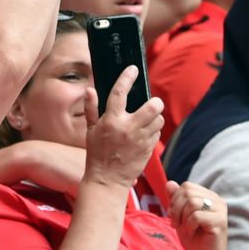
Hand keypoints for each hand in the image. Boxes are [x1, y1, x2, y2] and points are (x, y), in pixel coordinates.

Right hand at [83, 70, 162, 188]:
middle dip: (155, 102)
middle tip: (151, 103)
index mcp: (111, 120)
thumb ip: (91, 109)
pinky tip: (144, 133)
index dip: (127, 77)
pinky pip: (157, 133)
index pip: (120, 92)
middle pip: (153, 106)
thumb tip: (90, 90)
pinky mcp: (148, 148)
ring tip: (147, 120)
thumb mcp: (90, 131)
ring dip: (155, 117)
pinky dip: (153, 130)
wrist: (107, 179)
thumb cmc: (97, 154)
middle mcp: (128, 127)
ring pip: (158, 119)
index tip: (133, 69)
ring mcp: (140, 139)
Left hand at [165, 182, 231, 249]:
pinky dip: (189, 226)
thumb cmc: (195, 239)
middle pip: (187, 192)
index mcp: (209, 196)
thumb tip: (169, 182)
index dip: (175, 200)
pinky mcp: (220, 221)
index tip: (175, 217)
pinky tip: (193, 234)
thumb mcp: (180, 217)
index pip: (186, 186)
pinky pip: (196, 216)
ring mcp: (220, 209)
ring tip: (186, 229)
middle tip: (179, 224)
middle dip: (177, 209)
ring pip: (191, 202)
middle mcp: (217, 200)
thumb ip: (176, 200)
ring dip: (182, 218)